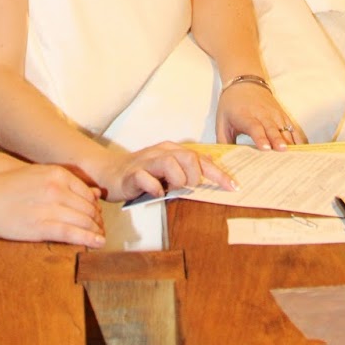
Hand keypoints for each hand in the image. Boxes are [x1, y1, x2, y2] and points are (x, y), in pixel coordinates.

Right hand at [0, 163, 105, 245]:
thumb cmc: (10, 186)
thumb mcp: (41, 175)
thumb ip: (68, 183)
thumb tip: (95, 193)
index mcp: (57, 174)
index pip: (87, 193)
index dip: (95, 207)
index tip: (97, 216)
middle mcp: (57, 188)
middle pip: (87, 208)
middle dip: (97, 220)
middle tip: (101, 228)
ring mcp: (49, 207)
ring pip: (82, 220)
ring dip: (95, 230)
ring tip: (101, 237)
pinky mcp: (41, 226)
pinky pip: (71, 233)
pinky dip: (88, 238)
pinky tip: (98, 242)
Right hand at [99, 142, 234, 202]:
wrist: (111, 172)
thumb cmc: (143, 173)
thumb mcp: (167, 168)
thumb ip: (186, 168)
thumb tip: (210, 165)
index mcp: (173, 150)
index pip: (201, 159)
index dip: (219, 174)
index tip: (233, 187)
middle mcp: (161, 152)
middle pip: (189, 157)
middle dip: (194, 176)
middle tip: (187, 187)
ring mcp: (146, 161)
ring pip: (170, 163)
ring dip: (177, 180)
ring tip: (173, 189)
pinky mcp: (133, 173)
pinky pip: (147, 178)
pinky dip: (156, 187)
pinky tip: (157, 193)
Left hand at [216, 82, 306, 148]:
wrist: (244, 81)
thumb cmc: (231, 104)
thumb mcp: (221, 121)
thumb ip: (222, 141)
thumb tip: (225, 162)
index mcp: (245, 116)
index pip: (254, 127)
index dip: (260, 138)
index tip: (266, 148)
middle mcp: (262, 114)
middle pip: (272, 128)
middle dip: (278, 140)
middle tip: (283, 151)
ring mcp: (275, 114)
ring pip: (285, 128)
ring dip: (290, 142)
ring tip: (295, 156)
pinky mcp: (283, 115)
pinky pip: (293, 128)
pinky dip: (298, 139)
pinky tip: (302, 151)